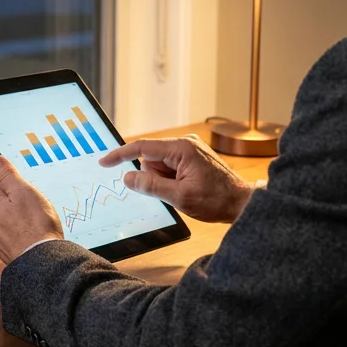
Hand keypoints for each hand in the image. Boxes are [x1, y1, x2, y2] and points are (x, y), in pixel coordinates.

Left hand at [0, 155, 63, 263]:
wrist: (44, 263)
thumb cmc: (37, 225)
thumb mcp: (23, 191)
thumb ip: (6, 174)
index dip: (16, 181)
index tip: (29, 188)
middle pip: (5, 200)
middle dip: (20, 200)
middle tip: (37, 206)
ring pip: (11, 218)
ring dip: (24, 217)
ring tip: (39, 221)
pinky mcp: (9, 251)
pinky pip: (17, 234)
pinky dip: (26, 232)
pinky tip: (37, 234)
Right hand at [99, 135, 254, 223]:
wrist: (241, 203)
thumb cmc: (216, 200)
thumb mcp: (179, 197)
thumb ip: (150, 186)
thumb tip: (128, 177)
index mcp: (181, 148)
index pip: (142, 148)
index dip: (120, 155)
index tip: (104, 162)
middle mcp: (185, 144)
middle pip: (151, 159)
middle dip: (154, 178)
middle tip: (174, 192)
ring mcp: (190, 150)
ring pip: (160, 165)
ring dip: (164, 181)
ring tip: (185, 192)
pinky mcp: (193, 157)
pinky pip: (170, 167)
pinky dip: (171, 180)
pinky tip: (187, 189)